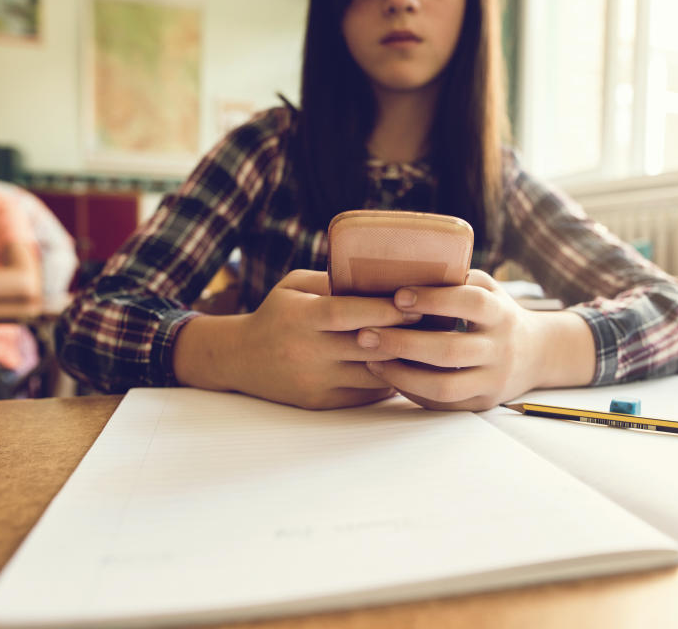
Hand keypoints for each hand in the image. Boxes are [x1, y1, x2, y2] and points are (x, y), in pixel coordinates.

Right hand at [175, 269, 419, 409]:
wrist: (240, 359)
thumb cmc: (276, 314)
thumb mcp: (294, 286)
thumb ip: (332, 281)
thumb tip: (382, 275)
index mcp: (300, 317)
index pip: (347, 313)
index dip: (383, 309)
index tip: (415, 302)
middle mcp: (307, 351)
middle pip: (366, 346)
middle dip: (404, 335)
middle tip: (437, 323)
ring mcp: (314, 381)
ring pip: (372, 375)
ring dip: (404, 362)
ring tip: (430, 347)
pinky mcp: (321, 402)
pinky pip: (365, 394)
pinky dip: (389, 381)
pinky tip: (408, 368)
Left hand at [352, 270, 545, 410]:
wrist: (538, 354)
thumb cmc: (497, 313)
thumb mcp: (488, 289)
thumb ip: (457, 279)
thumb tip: (404, 265)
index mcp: (501, 313)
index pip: (470, 303)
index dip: (434, 299)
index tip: (398, 296)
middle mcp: (500, 348)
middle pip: (450, 350)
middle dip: (403, 343)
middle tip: (365, 335)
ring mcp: (492, 380)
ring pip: (444, 386)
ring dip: (401, 374)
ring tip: (370, 359)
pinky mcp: (481, 402)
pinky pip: (442, 404)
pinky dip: (411, 390)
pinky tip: (388, 375)